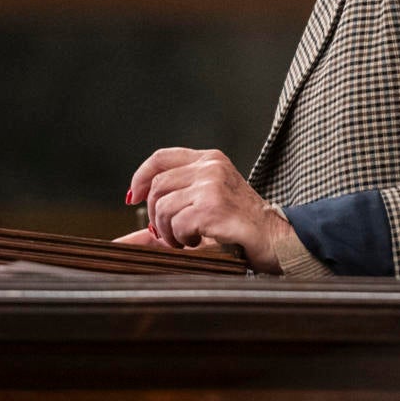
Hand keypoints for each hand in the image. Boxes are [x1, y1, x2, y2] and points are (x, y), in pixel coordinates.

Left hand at [123, 147, 293, 273]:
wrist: (278, 241)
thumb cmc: (242, 227)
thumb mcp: (205, 208)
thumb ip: (167, 214)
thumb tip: (121, 241)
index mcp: (210, 159)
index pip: (161, 158)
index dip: (140, 177)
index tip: (131, 197)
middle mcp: (210, 166)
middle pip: (157, 187)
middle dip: (156, 216)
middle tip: (173, 234)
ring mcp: (212, 185)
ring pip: (163, 207)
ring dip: (169, 233)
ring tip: (189, 240)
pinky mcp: (214, 207)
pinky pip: (177, 225)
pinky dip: (182, 240)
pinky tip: (200, 243)